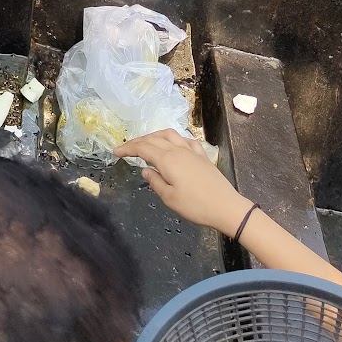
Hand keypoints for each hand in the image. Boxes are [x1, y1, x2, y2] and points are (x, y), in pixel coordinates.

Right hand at [115, 129, 249, 234]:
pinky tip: (174, 144)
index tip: (115, 152)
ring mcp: (191, 151)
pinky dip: (174, 138)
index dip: (127, 148)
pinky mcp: (202, 156)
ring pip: (169, 134)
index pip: (143, 148)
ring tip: (147, 142)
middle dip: (138, 141)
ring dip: (155, 135)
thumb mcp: (170, 199)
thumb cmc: (195, 206)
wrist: (226, 207)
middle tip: (126, 148)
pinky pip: (185, 139)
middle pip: (154, 139)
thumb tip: (145, 170)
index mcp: (167, 160)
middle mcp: (178, 150)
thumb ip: (155, 182)